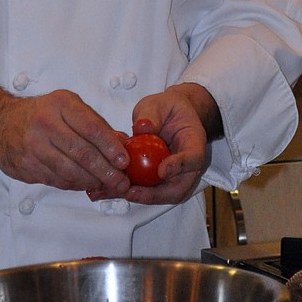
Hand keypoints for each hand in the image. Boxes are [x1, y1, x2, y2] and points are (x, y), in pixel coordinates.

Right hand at [0, 80, 130, 194]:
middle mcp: (46, 123)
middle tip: (121, 182)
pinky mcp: (26, 165)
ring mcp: (33, 146)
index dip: (110, 147)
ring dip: (92, 181)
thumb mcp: (67, 106)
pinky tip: (86, 185)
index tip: (124, 161)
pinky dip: (75, 184)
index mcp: (61, 104)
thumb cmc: (40, 114)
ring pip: (70, 170)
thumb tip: (122, 143)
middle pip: (82, 152)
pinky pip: (57, 179)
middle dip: (106, 171)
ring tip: (107, 186)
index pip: (92, 127)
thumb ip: (94, 123)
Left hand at [88, 82, 219, 205]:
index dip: (179, 167)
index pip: (193, 158)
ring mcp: (174, 175)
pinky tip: (107, 191)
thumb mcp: (159, 104)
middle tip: (132, 192)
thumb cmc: (167, 108)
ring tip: (115, 193)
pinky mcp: (158, 179)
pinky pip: (147, 190)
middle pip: (179, 187)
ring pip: (162, 194)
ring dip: (139, 197)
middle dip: (155, 194)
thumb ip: (152, 115)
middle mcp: (187, 164)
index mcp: (193, 141)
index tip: (162, 171)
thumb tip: (143, 128)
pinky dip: (128, 192)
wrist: (170, 115)